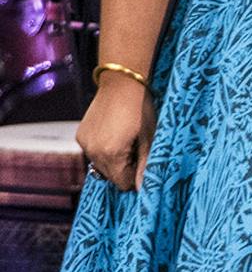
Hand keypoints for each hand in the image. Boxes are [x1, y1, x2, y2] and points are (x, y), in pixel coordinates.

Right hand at [76, 76, 157, 192]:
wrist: (121, 83)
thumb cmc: (141, 109)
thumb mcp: (149, 137)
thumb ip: (145, 164)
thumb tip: (143, 188)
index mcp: (111, 154)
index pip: (122, 183)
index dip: (135, 178)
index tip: (144, 164)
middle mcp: (93, 152)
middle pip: (110, 176)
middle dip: (125, 169)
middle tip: (137, 150)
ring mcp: (84, 143)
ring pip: (101, 165)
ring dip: (114, 160)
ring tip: (127, 141)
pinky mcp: (81, 135)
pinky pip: (93, 152)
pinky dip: (104, 150)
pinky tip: (115, 135)